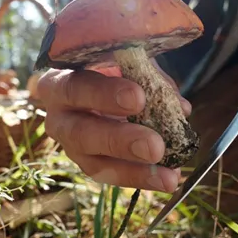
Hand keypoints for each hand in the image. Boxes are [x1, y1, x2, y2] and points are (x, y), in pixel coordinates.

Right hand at [37, 61, 190, 191]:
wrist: (93, 80)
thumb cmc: (107, 64)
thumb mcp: (121, 58)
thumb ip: (146, 75)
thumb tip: (179, 108)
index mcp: (59, 82)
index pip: (75, 87)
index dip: (104, 94)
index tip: (137, 98)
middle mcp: (58, 117)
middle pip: (82, 133)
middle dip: (120, 141)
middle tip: (155, 146)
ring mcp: (72, 146)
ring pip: (95, 164)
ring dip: (135, 171)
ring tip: (168, 177)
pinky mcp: (89, 163)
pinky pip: (112, 175)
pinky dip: (142, 177)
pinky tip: (167, 178)